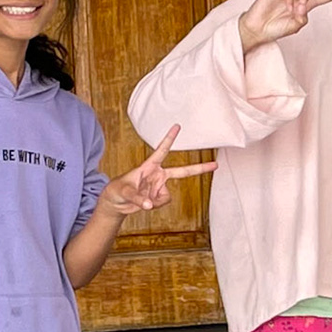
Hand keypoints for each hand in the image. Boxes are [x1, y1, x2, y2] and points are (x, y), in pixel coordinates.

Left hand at [97, 125, 216, 216]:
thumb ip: (138, 198)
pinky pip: (163, 202)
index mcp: (149, 166)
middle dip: (199, 168)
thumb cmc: (117, 191)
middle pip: (183, 172)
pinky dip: (155, 205)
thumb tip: (150, 205)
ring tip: (142, 200)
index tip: (178, 125)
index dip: (169, 138)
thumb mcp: (125, 192)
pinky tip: (146, 203)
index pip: (161, 150)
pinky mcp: (159, 197)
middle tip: (215, 164)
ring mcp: (160, 186)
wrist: (116, 203)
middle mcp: (158, 175)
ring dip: (156, 200)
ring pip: (167, 196)